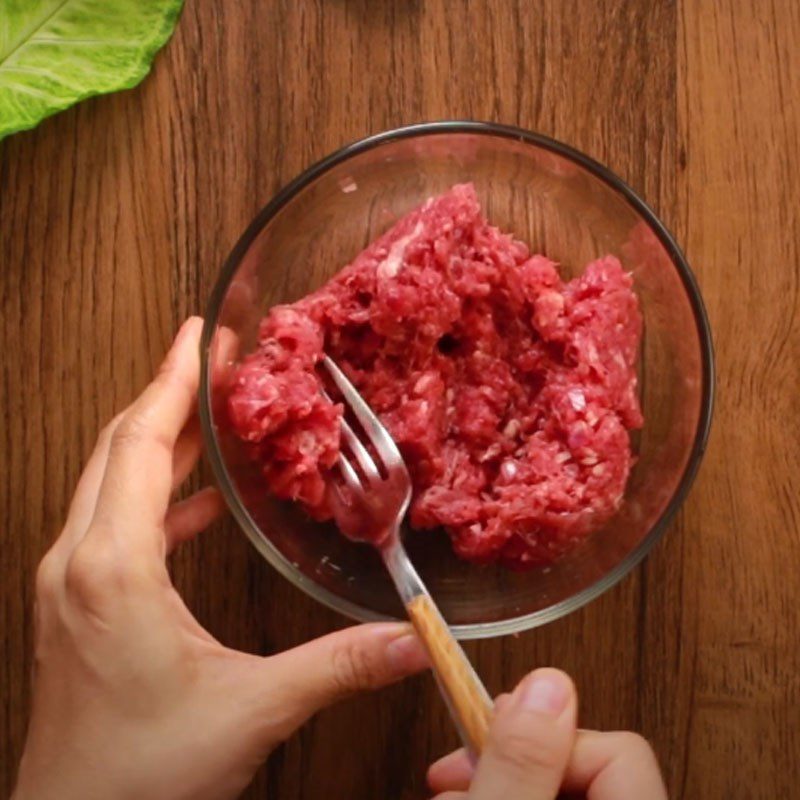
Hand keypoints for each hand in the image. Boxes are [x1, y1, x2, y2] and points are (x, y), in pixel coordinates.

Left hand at [13, 317, 427, 799]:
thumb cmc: (140, 776)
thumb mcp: (250, 711)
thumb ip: (336, 666)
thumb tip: (410, 638)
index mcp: (112, 568)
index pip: (138, 444)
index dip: (172, 381)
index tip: (200, 332)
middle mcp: (78, 562)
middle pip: (118, 447)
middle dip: (166, 392)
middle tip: (213, 354)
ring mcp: (69, 584)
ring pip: (110, 481)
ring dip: (158, 438)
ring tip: (207, 409)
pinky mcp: (77, 607)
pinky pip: (116, 523)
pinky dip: (156, 495)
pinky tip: (199, 502)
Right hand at [427, 669, 666, 798]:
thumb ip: (523, 765)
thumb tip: (548, 683)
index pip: (621, 751)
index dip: (548, 739)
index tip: (485, 745)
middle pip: (588, 765)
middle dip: (513, 759)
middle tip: (456, 773)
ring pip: (560, 788)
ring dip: (504, 781)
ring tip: (452, 796)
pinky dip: (512, 797)